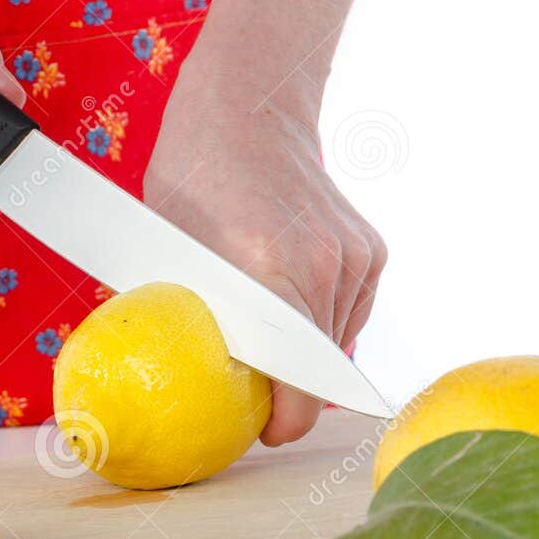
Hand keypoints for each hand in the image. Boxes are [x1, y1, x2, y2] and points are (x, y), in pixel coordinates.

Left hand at [144, 55, 386, 445]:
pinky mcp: (372, 252)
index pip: (296, 376)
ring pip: (337, 342)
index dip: (285, 418)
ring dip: (306, 355)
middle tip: (253, 394)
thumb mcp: (168, 248)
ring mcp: (355, 257)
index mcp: (268, 269)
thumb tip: (166, 372)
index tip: (266, 432)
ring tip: (267, 334)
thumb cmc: (194, 174)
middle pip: (318, 366)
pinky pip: (350, 314)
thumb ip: (185, 311)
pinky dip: (324, 323)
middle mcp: (324, 265)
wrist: (250, 106)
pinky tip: (291, 303)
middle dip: (289, 390)